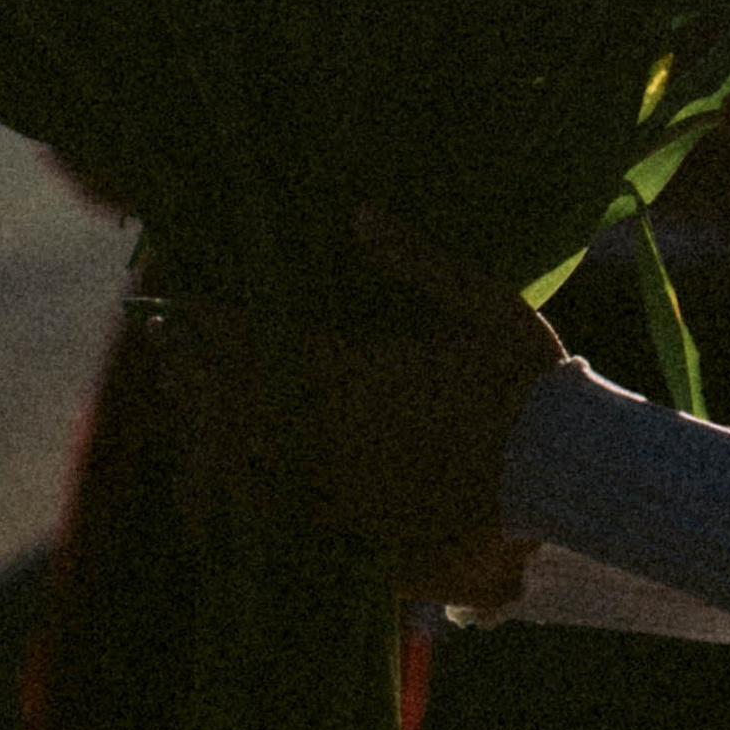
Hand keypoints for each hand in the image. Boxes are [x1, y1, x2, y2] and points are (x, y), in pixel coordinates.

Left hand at [160, 219, 564, 607]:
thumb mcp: (486, 303)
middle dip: (194, 367)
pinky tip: (222, 458)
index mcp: (368, 372)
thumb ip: (420, 262)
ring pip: (248, 452)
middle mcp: (342, 429)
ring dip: (206, 419)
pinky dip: (240, 475)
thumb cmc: (527, 377)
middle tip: (167, 340)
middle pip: (239, 400)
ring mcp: (344, 478)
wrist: (561, 464)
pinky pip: (279, 498)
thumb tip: (360, 215)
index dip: (215, 323)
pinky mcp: (356, 514)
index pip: (265, 345)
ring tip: (184, 392)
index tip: (185, 303)